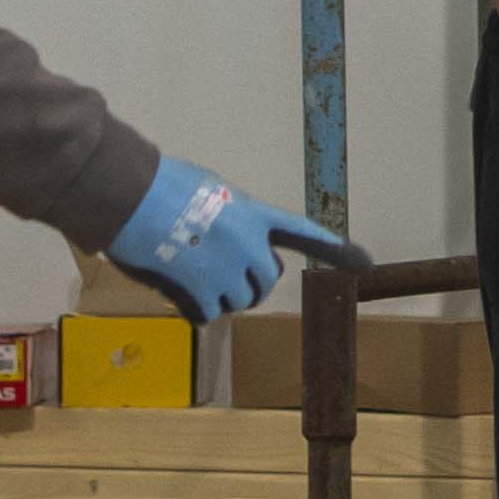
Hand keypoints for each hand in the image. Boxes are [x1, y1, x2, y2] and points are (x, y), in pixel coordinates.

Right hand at [106, 158, 363, 322]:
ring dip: (216, 295)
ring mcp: (229, 270)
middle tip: (221, 277)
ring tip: (187, 271)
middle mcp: (250, 244)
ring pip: (237, 301)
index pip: (301, 231)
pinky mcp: (204, 291)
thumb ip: (227, 215)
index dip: (333, 248)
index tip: (366, 262)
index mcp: (253, 213)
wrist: (132, 196)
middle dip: (249, 284)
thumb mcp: (208, 189)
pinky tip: (173, 286)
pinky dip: (191, 306)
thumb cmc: (159, 185)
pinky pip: (207, 313)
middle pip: (266, 280)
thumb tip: (217, 240)